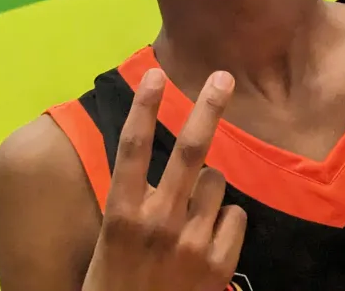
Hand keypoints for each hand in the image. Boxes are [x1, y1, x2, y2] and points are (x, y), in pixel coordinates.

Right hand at [83, 68, 246, 290]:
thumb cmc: (117, 284)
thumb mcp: (110, 242)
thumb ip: (132, 202)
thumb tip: (151, 159)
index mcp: (121, 215)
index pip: (131, 150)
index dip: (144, 108)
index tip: (154, 74)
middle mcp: (157, 223)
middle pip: (189, 152)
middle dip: (208, 109)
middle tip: (223, 77)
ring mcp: (191, 243)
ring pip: (217, 183)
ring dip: (210, 190)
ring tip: (191, 220)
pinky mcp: (218, 263)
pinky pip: (235, 216)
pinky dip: (225, 222)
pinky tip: (207, 245)